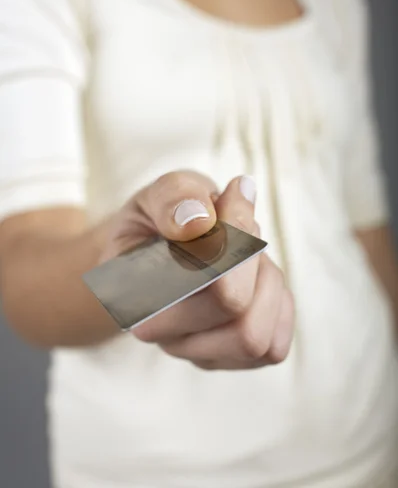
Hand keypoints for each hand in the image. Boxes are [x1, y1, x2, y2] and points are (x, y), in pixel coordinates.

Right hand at [101, 171, 293, 369]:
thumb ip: (174, 197)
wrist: (163, 243)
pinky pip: (274, 347)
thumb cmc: (163, 218)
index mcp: (132, 290)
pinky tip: (254, 277)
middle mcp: (157, 332)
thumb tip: (198, 222)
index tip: (232, 194)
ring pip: (257, 336)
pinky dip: (276, 304)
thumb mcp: (161, 192)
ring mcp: (192, 351)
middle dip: (250, 254)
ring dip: (265, 280)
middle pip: (234, 308)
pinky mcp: (227, 359)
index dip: (233, 233)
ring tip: (246, 251)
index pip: (201, 280)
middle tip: (242, 220)